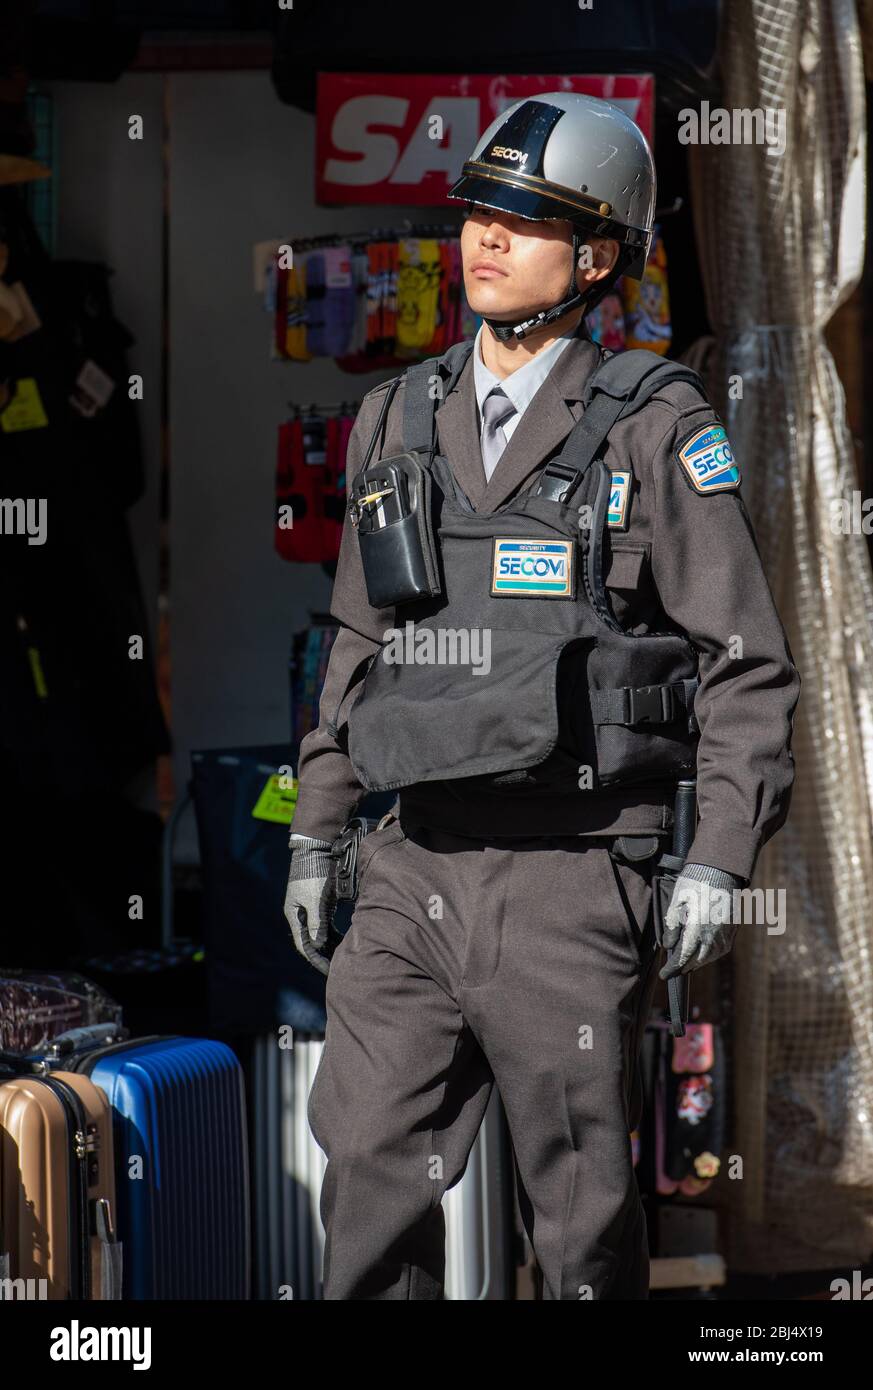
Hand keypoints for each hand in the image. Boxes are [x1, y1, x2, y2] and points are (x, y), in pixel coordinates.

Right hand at [284, 835, 335, 976]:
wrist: (316, 848)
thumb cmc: (313, 873)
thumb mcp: (316, 898)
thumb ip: (317, 922)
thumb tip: (318, 944)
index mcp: (295, 914)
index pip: (304, 944)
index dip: (316, 959)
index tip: (329, 970)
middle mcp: (301, 913)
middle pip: (312, 940)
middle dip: (324, 954)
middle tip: (339, 966)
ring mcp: (310, 907)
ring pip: (319, 932)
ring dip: (330, 944)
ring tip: (344, 954)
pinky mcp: (319, 900)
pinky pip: (326, 922)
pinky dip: (334, 931)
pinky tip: (344, 937)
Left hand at [659, 863, 744, 979]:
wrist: (720, 871)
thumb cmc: (694, 884)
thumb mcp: (676, 902)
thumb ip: (672, 926)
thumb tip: (668, 946)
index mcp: (697, 929)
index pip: (683, 957)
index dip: (672, 968)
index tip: (664, 975)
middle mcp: (713, 935)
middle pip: (697, 961)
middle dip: (684, 967)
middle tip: (673, 971)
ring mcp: (725, 934)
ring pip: (710, 957)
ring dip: (697, 962)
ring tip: (687, 964)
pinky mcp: (732, 930)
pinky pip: (721, 949)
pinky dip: (710, 955)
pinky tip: (703, 953)